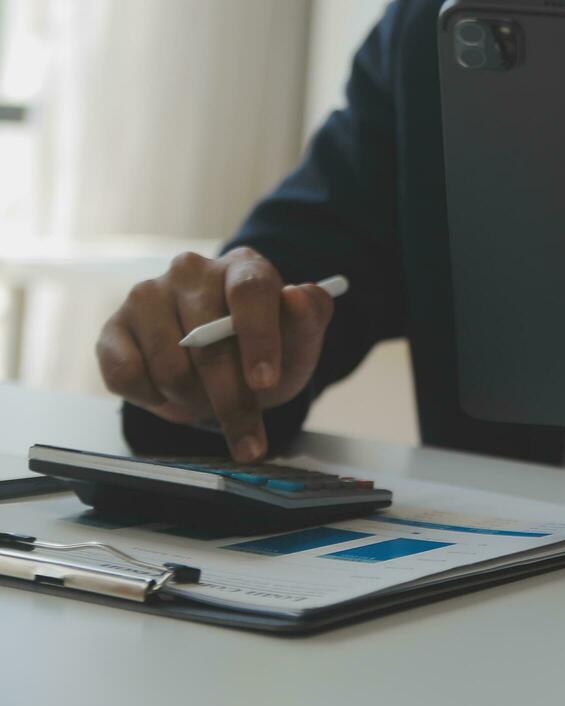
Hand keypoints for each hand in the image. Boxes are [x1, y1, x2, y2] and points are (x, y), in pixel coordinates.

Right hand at [95, 247, 334, 461]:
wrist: (227, 367)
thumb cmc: (270, 349)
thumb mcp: (301, 339)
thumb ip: (310, 317)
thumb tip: (297, 296)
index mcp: (242, 266)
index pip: (249, 291)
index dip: (258, 338)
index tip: (265, 383)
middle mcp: (190, 270)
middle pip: (206, 341)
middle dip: (230, 399)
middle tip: (249, 439)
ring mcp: (146, 296)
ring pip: (168, 366)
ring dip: (194, 401)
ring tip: (210, 402)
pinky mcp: (113, 329)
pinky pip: (126, 376)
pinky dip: (154, 400)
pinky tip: (173, 395)